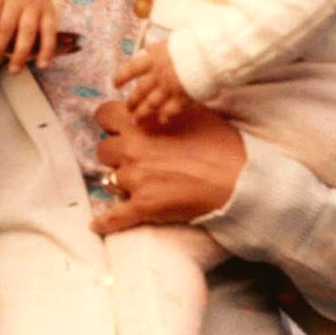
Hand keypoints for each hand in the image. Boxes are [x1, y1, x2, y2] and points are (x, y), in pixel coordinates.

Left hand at [92, 99, 247, 233]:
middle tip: (133, 157)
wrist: (237, 179)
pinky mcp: (142, 206)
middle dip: (116, 153)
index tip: (119, 128)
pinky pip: (114, 216)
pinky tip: (97, 225)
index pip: (105, 114)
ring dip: (121, 181)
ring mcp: (135, 179)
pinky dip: (105, 222)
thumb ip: (164, 110)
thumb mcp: (193, 113)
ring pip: (109, 179)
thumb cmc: (221, 144)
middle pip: (103, 149)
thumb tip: (154, 109)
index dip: (111, 122)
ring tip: (139, 183)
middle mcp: (132, 149)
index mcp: (142, 122)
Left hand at [114, 40, 192, 124]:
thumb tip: (147, 51)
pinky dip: (165, 116)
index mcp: (154, 59)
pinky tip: (162, 121)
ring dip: (142, 113)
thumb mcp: (169, 42)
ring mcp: (169, 88)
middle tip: (127, 109)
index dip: (122, 77)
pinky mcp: (182, 97)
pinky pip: (170, 110)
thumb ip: (157, 50)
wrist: (210, 54)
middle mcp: (158, 75)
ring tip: (136, 121)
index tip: (115, 84)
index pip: (132, 69)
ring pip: (151, 104)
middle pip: (140, 91)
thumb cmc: (193, 44)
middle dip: (132, 101)